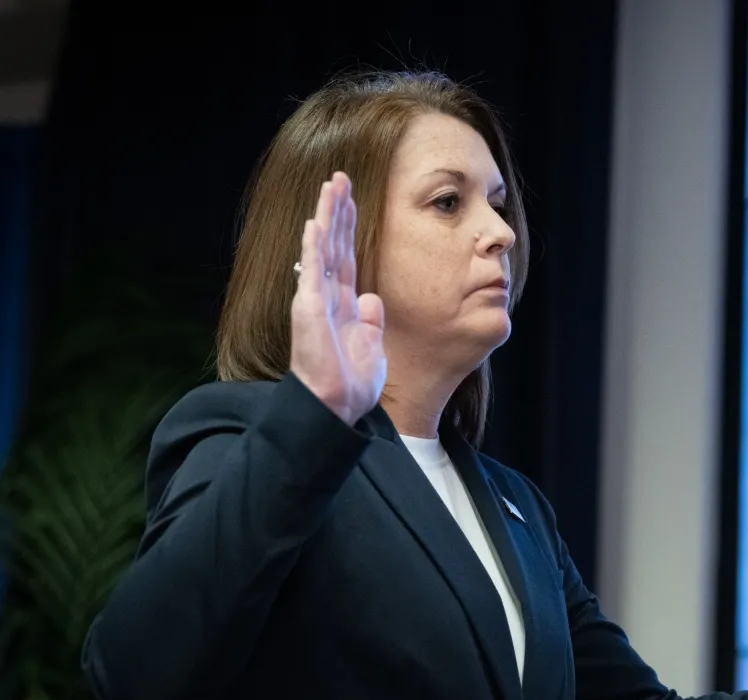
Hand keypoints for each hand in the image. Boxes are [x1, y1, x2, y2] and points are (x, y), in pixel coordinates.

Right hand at [290, 172, 386, 424]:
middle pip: (333, 243)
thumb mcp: (370, 346)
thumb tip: (372, 299)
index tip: (352, 201)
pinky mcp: (308, 308)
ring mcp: (315, 299)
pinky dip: (314, 246)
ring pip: (322, 248)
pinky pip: (312, 270)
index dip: (349, 228)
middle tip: (339, 178)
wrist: (336, 406)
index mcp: (344, 304)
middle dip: (337, 210)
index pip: (346, 256)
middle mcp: (327, 296)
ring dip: (327, 216)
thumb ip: (371, 321)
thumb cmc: (351, 384)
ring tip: (331, 186)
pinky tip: (316, 222)